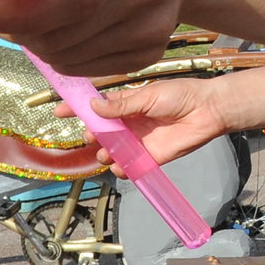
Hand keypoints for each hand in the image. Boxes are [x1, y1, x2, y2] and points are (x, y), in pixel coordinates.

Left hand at [0, 0, 189, 76]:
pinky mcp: (148, 54)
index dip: (22, 10)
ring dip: (31, 39)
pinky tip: (55, 25)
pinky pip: (80, 66)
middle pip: (65, 31)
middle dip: (14, 26)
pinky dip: (54, 52)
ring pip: (66, 54)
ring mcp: (153, 28)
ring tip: (26, 11)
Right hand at [50, 61, 264, 166]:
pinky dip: (120, 168)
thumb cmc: (179, 95)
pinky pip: (128, 166)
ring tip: (105, 151)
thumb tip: (93, 107)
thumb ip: (121, 105)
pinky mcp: (149, 157)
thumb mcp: (148, 95)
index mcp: (127, 104)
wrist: (207, 111)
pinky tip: (118, 165)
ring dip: (103, 152)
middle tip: (91, 136)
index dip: (77, 109)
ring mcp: (137, 141)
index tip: (58, 112)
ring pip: (110, 151)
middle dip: (91, 135)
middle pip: (100, 132)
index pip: (97, 107)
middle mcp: (128, 123)